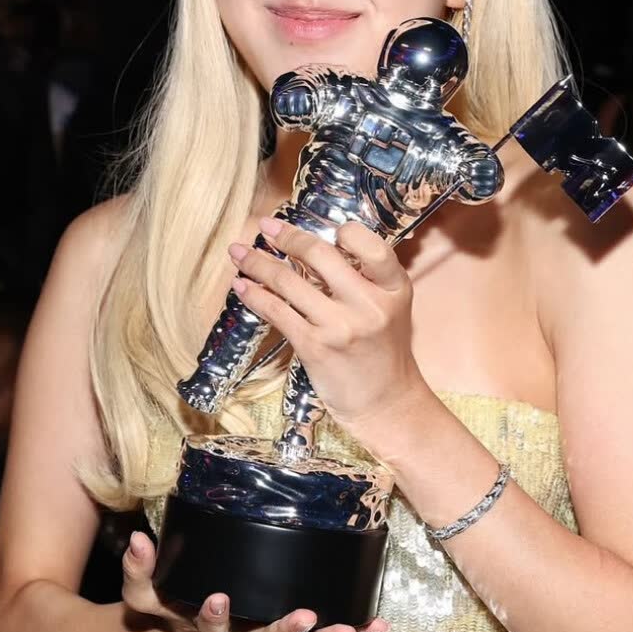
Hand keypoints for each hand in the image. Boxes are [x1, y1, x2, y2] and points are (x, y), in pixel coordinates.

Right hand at [120, 529, 388, 631]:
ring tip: (350, 631)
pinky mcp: (291, 628)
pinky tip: (377, 627)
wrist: (182, 629)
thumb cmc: (169, 602)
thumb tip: (139, 539)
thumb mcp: (146, 592)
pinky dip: (352, 629)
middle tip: (305, 617)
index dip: (213, 617)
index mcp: (210, 626)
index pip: (209, 627)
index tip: (218, 598)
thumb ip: (140, 570)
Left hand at [227, 216, 423, 441]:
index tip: (326, 230)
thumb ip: (365, 280)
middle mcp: (368, 304)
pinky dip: (255, 295)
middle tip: (266, 227)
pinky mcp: (315, 347)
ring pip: (289, 282)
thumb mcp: (390, 310)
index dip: (347, 232)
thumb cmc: (384, 355)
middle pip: (320, 256)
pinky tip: (242, 286)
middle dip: (287, 237)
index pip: (372, 245)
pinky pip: (277, 312)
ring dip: (257, 263)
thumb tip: (316, 249)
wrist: (387, 404)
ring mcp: (340, 326)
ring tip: (239, 253)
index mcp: (393, 289)